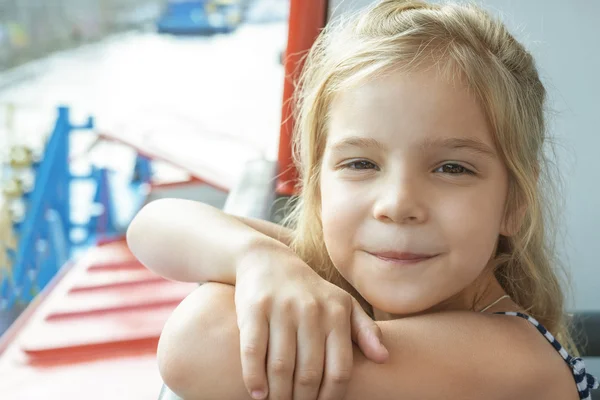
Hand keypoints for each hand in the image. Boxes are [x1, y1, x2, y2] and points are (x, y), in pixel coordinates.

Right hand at [234, 244, 388, 399]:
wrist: (267, 261)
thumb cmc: (310, 291)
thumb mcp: (343, 304)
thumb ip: (366, 330)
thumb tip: (384, 358)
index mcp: (337, 314)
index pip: (340, 370)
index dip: (331, 398)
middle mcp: (312, 311)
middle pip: (309, 374)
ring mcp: (282, 309)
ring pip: (281, 367)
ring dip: (279, 395)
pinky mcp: (254, 309)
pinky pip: (254, 352)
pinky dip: (254, 378)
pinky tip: (258, 393)